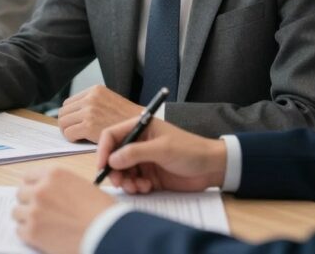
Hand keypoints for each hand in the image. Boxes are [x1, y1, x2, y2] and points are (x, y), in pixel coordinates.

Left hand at [13, 168, 116, 253]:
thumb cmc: (103, 211)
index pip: (28, 176)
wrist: (108, 234)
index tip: (35, 193)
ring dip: (26, 218)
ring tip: (40, 225)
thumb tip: (51, 193)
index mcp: (54, 174)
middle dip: (28, 202)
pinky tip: (42, 236)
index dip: (33, 186)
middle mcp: (41, 189)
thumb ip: (61, 186)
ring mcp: (34, 210)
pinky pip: (19, 230)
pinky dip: (28, 234)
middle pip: (21, 193)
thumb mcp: (82, 186)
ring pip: (16, 212)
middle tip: (39, 211)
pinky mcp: (32, 232)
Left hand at [57, 85, 141, 142]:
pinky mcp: (88, 125)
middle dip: (67, 123)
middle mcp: (90, 98)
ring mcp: (89, 111)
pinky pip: (68, 133)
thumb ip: (93, 104)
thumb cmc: (128, 120)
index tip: (76, 124)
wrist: (141, 128)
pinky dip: (72, 139)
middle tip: (75, 132)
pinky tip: (82, 141)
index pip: (69, 102)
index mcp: (95, 90)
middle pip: (63, 112)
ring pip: (63, 122)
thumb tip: (74, 113)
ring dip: (68, 131)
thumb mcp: (110, 102)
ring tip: (79, 137)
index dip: (71, 115)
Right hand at [98, 117, 226, 193]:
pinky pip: (133, 182)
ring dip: (126, 181)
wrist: (213, 167)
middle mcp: (138, 143)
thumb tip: (111, 160)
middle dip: (114, 171)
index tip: (102, 166)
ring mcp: (143, 160)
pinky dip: (136, 187)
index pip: (111, 135)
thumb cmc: (190, 150)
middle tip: (119, 183)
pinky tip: (147, 187)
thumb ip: (135, 153)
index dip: (103, 150)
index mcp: (140, 128)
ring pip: (122, 172)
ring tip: (137, 186)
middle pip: (114, 156)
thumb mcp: (162, 149)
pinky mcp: (149, 175)